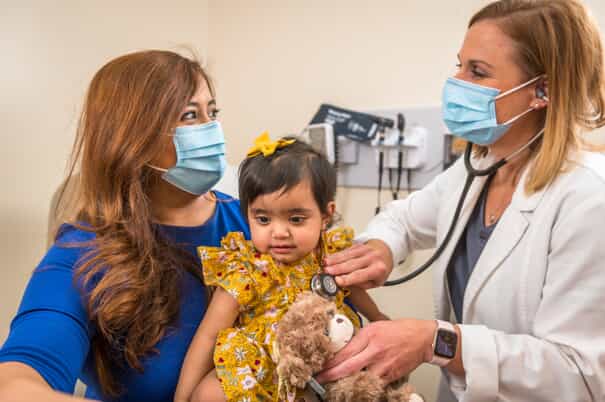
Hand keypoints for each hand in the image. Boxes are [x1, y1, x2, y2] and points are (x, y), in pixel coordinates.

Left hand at [315, 319, 435, 383]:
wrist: (423, 339)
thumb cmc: (400, 330)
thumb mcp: (375, 327)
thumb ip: (359, 338)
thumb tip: (343, 349)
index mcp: (370, 336)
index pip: (345, 353)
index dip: (331, 363)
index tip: (320, 368)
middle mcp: (375, 352)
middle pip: (349, 368)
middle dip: (332, 376)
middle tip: (320, 380)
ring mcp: (383, 366)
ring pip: (360, 379)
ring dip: (346, 383)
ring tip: (335, 385)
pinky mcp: (391, 376)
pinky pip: (373, 384)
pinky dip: (362, 386)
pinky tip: (354, 387)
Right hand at [324, 240, 392, 288]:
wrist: (386, 251)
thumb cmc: (379, 270)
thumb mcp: (376, 282)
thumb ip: (361, 283)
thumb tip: (344, 283)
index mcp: (378, 269)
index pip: (361, 275)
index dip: (348, 278)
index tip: (337, 281)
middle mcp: (372, 258)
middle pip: (352, 264)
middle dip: (338, 268)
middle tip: (326, 272)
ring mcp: (365, 249)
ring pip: (347, 255)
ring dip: (334, 260)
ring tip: (325, 264)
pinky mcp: (358, 244)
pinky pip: (346, 250)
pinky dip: (336, 255)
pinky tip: (328, 258)